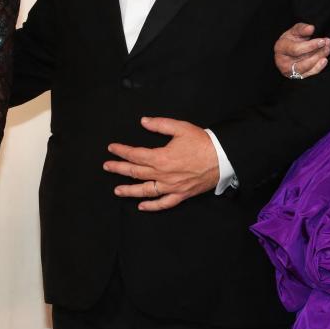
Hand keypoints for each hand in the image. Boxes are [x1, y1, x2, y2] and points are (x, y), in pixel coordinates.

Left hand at [104, 117, 218, 211]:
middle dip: (119, 169)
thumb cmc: (202, 142)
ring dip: (129, 191)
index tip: (112, 148)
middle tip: (107, 166)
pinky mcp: (181, 194)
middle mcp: (163, 175)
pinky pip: (164, 203)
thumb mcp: (180, 128)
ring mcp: (172, 186)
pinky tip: (142, 206)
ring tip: (117, 190)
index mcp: (161, 157)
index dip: (122, 151)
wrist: (222, 158)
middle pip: (136, 173)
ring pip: (146, 191)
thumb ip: (160, 124)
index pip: (135, 155)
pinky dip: (152, 206)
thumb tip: (144, 121)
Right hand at [274, 23, 329, 78]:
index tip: (322, 41)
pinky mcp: (295, 76)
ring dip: (318, 58)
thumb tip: (311, 28)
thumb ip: (302, 29)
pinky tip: (324, 60)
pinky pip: (309, 74)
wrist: (288, 51)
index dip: (311, 46)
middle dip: (317, 52)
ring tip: (327, 50)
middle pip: (302, 60)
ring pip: (306, 68)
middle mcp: (282, 61)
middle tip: (327, 44)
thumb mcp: (295, 31)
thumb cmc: (292, 40)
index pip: (296, 49)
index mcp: (280, 48)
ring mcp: (288, 71)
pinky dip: (318, 67)